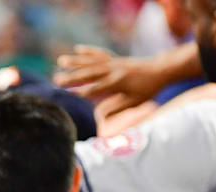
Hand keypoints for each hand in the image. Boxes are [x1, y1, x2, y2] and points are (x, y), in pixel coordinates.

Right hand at [54, 46, 168, 117]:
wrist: (160, 70)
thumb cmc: (148, 89)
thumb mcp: (134, 102)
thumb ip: (116, 109)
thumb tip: (100, 118)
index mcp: (118, 83)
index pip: (96, 89)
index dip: (81, 92)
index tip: (67, 94)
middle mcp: (113, 70)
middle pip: (89, 74)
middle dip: (71, 77)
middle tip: (56, 79)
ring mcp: (113, 62)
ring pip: (91, 61)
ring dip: (75, 61)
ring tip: (60, 61)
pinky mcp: (115, 58)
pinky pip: (99, 53)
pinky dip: (88, 51)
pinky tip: (77, 49)